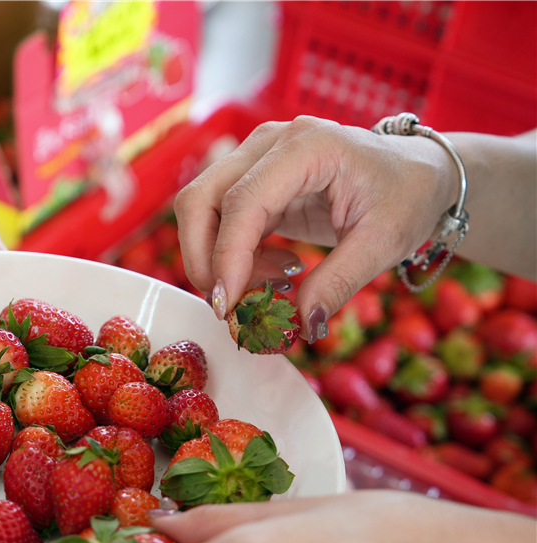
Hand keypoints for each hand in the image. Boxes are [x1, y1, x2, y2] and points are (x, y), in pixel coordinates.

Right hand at [174, 116, 457, 340]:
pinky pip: (218, 220)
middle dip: (204, 259)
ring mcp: (255, 157)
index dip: (227, 257)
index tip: (228, 305)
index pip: (242, 201)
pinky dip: (232, 255)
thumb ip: (338, 282)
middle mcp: (270, 143)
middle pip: (200, 199)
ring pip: (199, 209)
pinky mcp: (251, 178)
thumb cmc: (406, 197)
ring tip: (269, 285)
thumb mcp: (383, 243)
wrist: (416, 174)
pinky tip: (274, 270)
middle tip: (232, 305)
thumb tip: (303, 324)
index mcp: (308, 145)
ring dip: (217, 260)